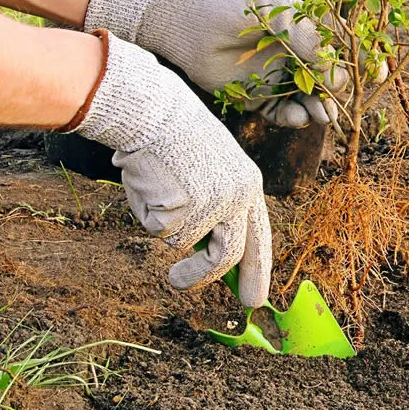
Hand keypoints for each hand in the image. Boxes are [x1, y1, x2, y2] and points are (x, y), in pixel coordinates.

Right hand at [69, 31, 271, 305]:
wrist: (154, 111)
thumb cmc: (177, 138)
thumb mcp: (214, 169)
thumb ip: (218, 208)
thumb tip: (208, 253)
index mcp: (249, 186)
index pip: (259, 238)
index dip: (257, 270)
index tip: (256, 298)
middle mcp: (237, 198)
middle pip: (229, 256)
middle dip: (205, 279)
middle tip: (181, 285)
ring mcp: (210, 205)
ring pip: (184, 244)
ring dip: (167, 229)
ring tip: (158, 193)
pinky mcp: (181, 210)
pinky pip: (159, 230)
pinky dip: (149, 214)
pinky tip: (150, 184)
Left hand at [83, 0, 342, 126]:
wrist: (180, 23)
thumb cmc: (226, 6)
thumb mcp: (273, 13)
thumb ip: (306, 40)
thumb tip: (338, 73)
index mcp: (302, 26)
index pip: (340, 46)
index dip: (360, 61)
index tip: (376, 75)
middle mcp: (293, 53)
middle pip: (328, 78)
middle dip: (339, 92)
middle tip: (343, 103)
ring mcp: (276, 76)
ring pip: (308, 98)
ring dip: (320, 108)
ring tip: (323, 115)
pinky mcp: (256, 97)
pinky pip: (282, 113)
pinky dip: (294, 118)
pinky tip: (299, 117)